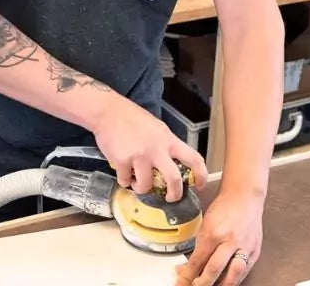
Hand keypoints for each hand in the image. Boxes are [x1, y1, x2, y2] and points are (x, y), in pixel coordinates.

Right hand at [91, 96, 207, 200]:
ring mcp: (140, 156)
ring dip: (141, 189)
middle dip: (174, 194)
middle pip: (174, 179)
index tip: (200, 185)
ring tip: (137, 184)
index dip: (201, 175)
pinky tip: (123, 173)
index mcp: (168, 140)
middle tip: (170, 198)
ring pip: (146, 185)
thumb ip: (166, 145)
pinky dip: (124, 181)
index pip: (193, 158)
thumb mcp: (158, 128)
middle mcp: (157, 149)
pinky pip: (125, 181)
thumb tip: (172, 162)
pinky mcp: (123, 161)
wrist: (108, 112)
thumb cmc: (133, 118)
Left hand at [175, 189, 264, 285]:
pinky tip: (226, 282)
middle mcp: (230, 241)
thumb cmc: (225, 207)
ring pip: (233, 276)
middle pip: (214, 271)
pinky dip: (234, 279)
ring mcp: (245, 247)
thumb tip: (187, 267)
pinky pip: (244, 272)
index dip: (187, 276)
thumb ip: (199, 248)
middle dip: (202, 284)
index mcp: (214, 233)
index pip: (197, 261)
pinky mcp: (255, 251)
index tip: (181, 283)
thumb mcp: (206, 225)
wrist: (245, 197)